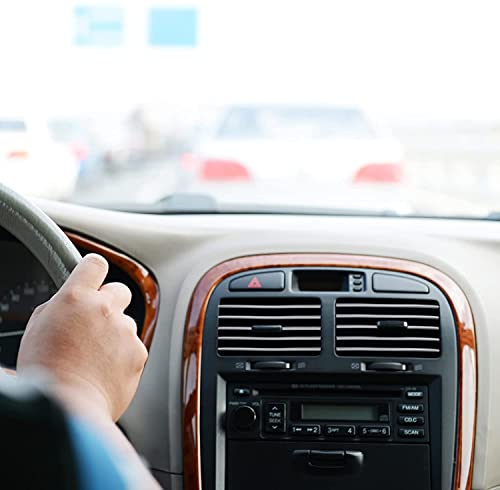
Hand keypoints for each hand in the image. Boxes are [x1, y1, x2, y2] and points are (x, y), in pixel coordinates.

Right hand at [17, 253, 147, 420]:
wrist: (68, 407)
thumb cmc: (46, 372)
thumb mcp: (38, 327)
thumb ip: (60, 306)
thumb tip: (71, 300)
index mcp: (76, 297)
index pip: (95, 264)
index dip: (94, 271)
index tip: (93, 277)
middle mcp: (105, 308)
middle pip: (119, 290)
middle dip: (110, 302)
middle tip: (95, 321)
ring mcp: (125, 330)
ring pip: (126, 322)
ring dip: (116, 332)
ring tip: (95, 356)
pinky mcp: (139, 351)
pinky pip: (134, 346)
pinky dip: (124, 355)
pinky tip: (105, 370)